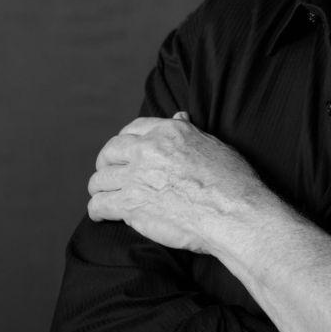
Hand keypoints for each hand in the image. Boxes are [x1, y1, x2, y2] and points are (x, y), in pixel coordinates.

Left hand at [87, 112, 262, 252]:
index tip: (124, 151)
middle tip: (109, 173)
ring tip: (103, 196)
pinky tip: (101, 214)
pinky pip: (99, 204)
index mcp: (169, 132)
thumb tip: (178, 117)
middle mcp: (148, 150)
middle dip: (106, 162)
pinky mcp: (131, 205)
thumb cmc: (232, 181)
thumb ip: (189, 131)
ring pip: (100, 179)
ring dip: (100, 187)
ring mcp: (137, 177)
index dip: (125, 140)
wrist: (234, 213)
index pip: (133, 128)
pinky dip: (97, 210)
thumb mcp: (213, 144)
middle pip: (110, 151)